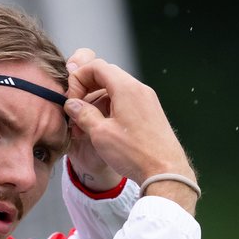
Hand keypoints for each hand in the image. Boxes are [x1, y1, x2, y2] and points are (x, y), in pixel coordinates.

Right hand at [65, 55, 198, 212]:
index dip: (78, 79)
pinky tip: (102, 130)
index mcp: (126, 88)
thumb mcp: (100, 133)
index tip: (72, 99)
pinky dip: (111, 110)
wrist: (166, 172)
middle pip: (106, 76)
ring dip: (97, 104)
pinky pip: (126, 102)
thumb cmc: (135, 153)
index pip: (96, 67)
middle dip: (86, 91)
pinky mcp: (151, 113)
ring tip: (85, 127)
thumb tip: (72, 105)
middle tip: (75, 112)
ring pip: (115, 91)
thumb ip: (83, 114)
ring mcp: (147, 100)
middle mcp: (139, 89)